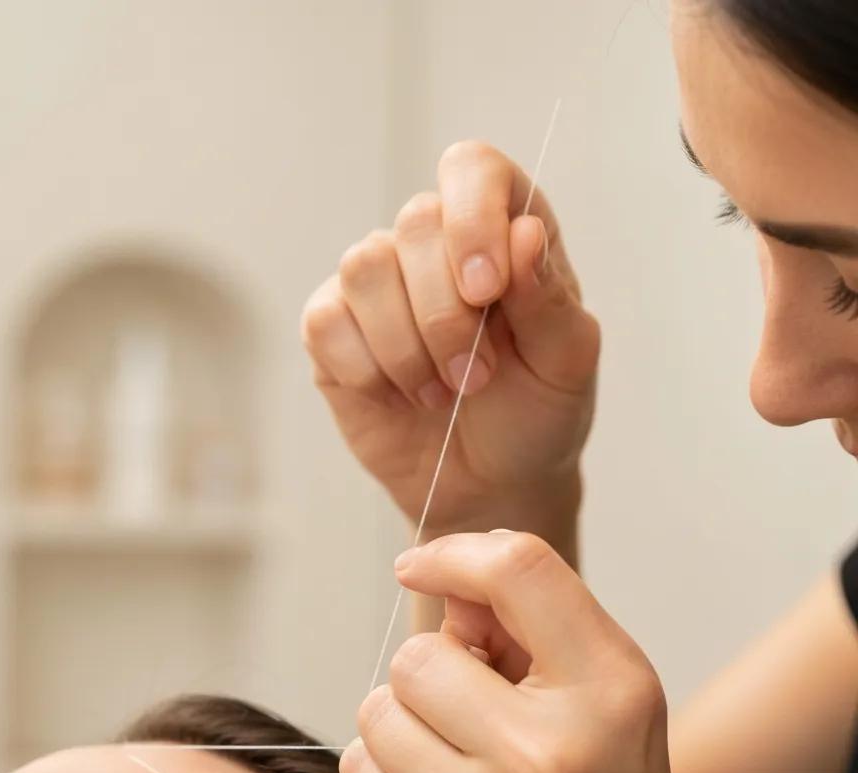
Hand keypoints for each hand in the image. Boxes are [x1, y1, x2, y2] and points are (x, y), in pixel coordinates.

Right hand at [301, 141, 599, 538]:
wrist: (489, 483)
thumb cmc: (535, 415)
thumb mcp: (566, 364)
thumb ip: (549, 299)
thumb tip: (522, 233)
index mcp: (501, 231)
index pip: (471, 168)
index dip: (473, 219)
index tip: (487, 292)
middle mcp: (434, 245)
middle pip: (413, 224)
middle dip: (446, 317)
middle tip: (477, 377)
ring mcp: (378, 285)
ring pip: (363, 269)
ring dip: (407, 348)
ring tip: (440, 391)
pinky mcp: (333, 329)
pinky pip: (326, 322)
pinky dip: (366, 370)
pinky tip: (398, 396)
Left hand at [340, 532, 765, 772]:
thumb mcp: (609, 709)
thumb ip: (532, 635)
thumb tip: (445, 594)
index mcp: (612, 691)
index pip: (519, 570)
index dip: (455, 554)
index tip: (418, 564)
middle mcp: (552, 748)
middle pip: (419, 653)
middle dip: (432, 674)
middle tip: (472, 713)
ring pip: (377, 709)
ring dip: (403, 724)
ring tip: (455, 760)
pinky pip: (359, 767)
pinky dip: (384, 772)